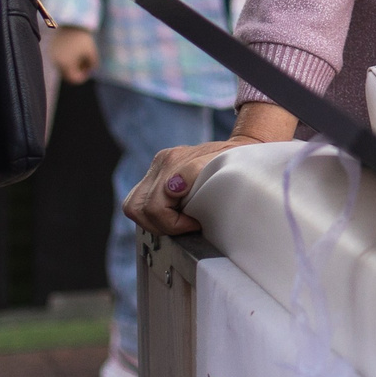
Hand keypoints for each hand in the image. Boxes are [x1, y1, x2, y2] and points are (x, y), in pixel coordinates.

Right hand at [48, 26, 98, 84]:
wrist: (70, 23)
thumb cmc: (83, 38)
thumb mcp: (92, 53)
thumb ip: (93, 65)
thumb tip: (89, 72)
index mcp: (65, 64)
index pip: (74, 80)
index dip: (83, 77)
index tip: (89, 68)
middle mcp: (56, 62)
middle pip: (68, 75)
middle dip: (78, 70)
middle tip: (86, 60)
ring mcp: (51, 57)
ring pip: (63, 68)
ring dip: (72, 65)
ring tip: (79, 53)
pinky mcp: (50, 51)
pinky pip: (59, 60)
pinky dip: (66, 58)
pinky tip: (72, 49)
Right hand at [123, 102, 297, 234]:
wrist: (241, 149)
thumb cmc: (235, 162)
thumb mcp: (223, 166)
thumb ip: (195, 173)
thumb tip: (172, 187)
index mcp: (173, 160)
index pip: (155, 205)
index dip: (174, 223)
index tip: (195, 224)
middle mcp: (161, 162)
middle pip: (137, 208)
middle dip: (161, 225)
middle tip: (186, 227)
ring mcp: (156, 168)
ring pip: (133, 207)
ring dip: (154, 221)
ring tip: (179, 224)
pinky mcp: (156, 175)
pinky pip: (139, 202)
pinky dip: (153, 215)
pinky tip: (173, 217)